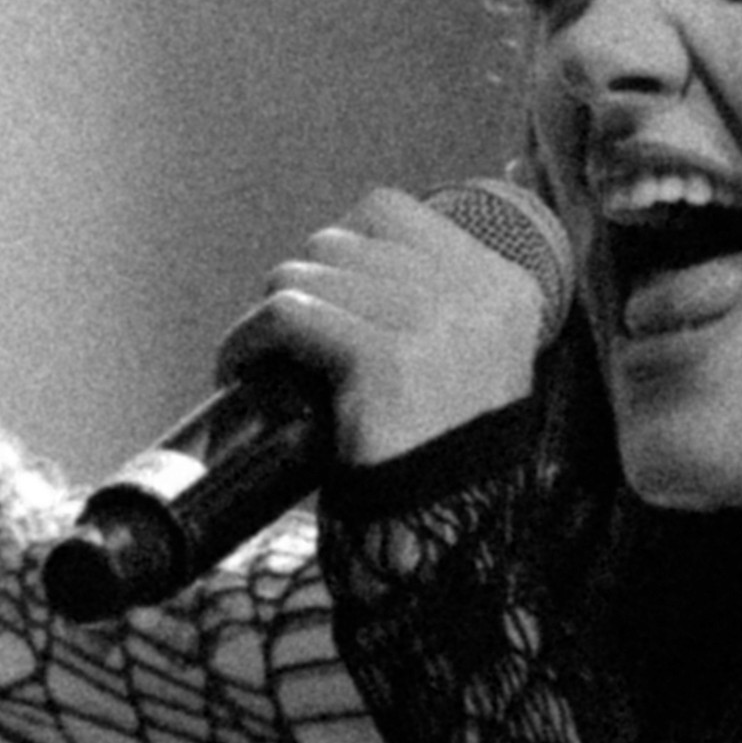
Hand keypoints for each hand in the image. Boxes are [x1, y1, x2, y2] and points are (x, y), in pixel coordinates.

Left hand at [238, 186, 564, 468]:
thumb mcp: (466, 358)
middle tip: (288, 337)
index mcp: (501, 284)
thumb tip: (341, 252)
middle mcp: (476, 293)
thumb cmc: (435, 450)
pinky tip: (240, 367)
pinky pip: (289, 315)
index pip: (391, 212)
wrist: (439, 530)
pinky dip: (250, 340)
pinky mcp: (386, 358)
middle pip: (342, 239)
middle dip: (304, 285)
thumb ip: (432, 299)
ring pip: (307, 270)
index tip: (324, 295)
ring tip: (262, 357)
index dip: (340, 247)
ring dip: (270, 314)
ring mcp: (434, 322)